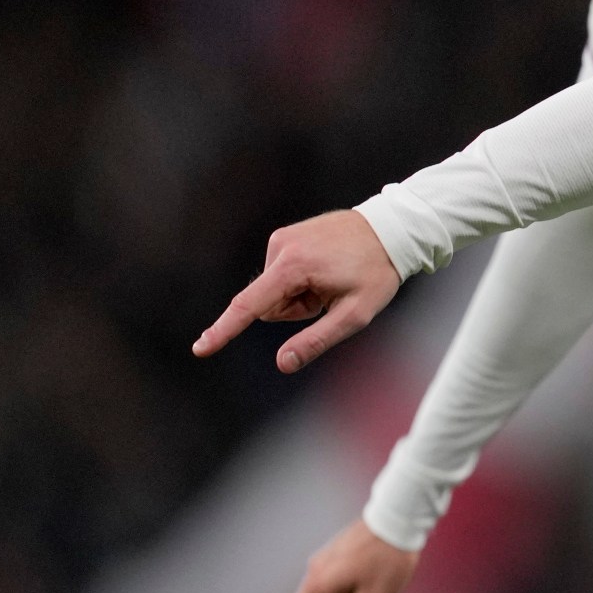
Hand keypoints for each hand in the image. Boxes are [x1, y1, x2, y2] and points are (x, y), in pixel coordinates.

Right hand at [194, 209, 400, 372]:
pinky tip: (328, 267)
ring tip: (332, 278)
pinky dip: (300, 279)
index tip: (200, 348)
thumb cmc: (377, 272)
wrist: (392, 229)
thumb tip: (283, 363)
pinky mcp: (286, 235)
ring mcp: (282, 238)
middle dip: (295, 310)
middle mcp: (281, 247)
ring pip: (275, 290)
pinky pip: (281, 273)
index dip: (224, 331)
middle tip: (331, 296)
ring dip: (300, 294)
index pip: (250, 306)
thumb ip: (316, 340)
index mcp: (294, 266)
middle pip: (268, 303)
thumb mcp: (354, 314)